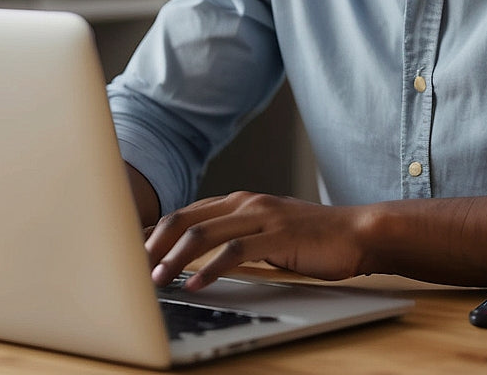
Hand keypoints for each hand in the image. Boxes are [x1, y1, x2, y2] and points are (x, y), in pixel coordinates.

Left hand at [145, 192, 370, 289]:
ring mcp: (262, 217)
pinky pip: (236, 252)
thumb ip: (234, 238)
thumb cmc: (311, 239)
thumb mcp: (265, 233)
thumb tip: (196, 260)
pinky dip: (211, 269)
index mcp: (239, 202)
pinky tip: (196, 285)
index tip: (128, 254)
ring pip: (204, 234)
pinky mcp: (278, 236)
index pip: (185, 214)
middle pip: (186, 219)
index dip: (154, 234)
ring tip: (156, 280)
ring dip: (174, 258)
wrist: (357, 233)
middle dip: (153, 246)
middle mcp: (246, 203)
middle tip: (131, 269)